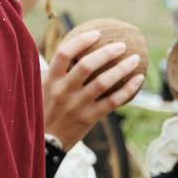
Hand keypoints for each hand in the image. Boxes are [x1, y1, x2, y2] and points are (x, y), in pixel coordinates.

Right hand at [43, 27, 143, 150]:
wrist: (43, 143)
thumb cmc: (42, 111)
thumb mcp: (39, 89)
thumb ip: (52, 72)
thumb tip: (71, 49)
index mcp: (49, 80)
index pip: (64, 54)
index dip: (81, 41)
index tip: (96, 34)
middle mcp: (63, 91)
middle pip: (87, 65)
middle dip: (107, 52)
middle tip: (121, 45)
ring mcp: (77, 105)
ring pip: (103, 82)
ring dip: (122, 68)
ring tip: (135, 59)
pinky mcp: (89, 118)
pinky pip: (113, 101)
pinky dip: (128, 89)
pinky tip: (138, 79)